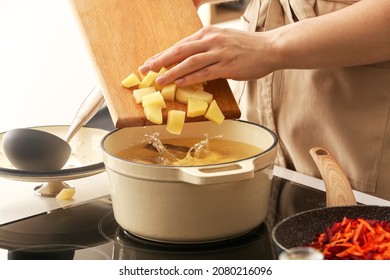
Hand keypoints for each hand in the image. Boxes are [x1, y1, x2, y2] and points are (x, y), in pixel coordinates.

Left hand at [139, 26, 274, 86]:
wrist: (270, 48)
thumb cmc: (247, 46)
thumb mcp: (223, 40)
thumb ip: (206, 47)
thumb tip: (190, 60)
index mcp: (208, 33)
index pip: (181, 44)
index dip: (163, 54)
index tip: (150, 62)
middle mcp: (211, 40)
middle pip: (180, 51)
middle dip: (160, 60)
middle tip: (146, 69)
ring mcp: (219, 53)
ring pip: (189, 62)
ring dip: (172, 72)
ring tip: (158, 80)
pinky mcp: (227, 66)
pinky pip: (205, 73)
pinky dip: (190, 78)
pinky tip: (179, 83)